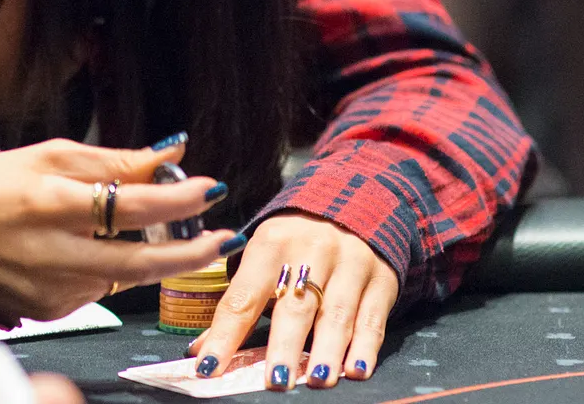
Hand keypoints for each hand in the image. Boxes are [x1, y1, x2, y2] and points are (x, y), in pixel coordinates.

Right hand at [0, 135, 238, 324]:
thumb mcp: (51, 157)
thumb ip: (115, 160)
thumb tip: (172, 152)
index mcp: (52, 203)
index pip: (131, 206)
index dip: (178, 199)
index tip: (210, 188)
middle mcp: (53, 252)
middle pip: (141, 262)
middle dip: (193, 252)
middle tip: (225, 237)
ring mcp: (51, 288)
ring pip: (122, 277)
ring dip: (146, 256)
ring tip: (146, 231)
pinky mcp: (50, 310)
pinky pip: (96, 291)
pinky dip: (103, 269)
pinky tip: (84, 250)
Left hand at [187, 212, 398, 390]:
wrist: (352, 202)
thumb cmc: (295, 242)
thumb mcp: (263, 255)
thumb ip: (238, 301)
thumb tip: (202, 350)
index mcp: (271, 242)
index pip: (243, 297)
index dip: (225, 335)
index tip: (209, 367)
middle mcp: (312, 249)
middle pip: (295, 306)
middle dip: (284, 345)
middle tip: (276, 380)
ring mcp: (350, 263)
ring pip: (336, 314)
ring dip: (327, 351)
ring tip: (317, 380)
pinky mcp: (380, 279)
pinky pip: (372, 318)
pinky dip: (365, 347)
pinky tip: (356, 370)